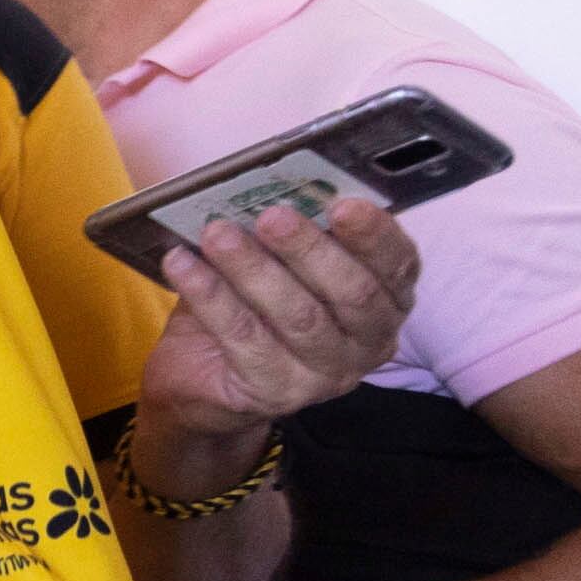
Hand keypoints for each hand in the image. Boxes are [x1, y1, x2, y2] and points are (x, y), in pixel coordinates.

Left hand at [133, 199, 420, 487]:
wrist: (204, 378)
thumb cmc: (253, 305)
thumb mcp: (280, 264)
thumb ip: (290, 233)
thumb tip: (269, 188)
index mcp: (386, 299)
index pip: (398, 264)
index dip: (376, 234)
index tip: (344, 203)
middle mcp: (369, 341)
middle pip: (353, 292)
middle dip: (310, 249)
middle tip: (271, 215)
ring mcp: (328, 374)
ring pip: (299, 317)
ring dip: (254, 269)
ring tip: (217, 234)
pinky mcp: (277, 393)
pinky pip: (244, 338)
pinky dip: (211, 296)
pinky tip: (182, 265)